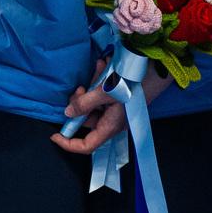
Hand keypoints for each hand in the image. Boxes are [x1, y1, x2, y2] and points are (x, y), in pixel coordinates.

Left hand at [51, 56, 171, 154]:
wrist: (157, 69)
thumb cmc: (132, 83)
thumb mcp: (105, 92)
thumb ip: (84, 103)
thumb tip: (67, 113)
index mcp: (110, 126)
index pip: (86, 145)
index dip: (69, 144)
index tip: (54, 135)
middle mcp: (112, 122)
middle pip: (87, 120)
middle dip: (80, 103)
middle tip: (81, 87)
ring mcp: (115, 110)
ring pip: (93, 104)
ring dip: (91, 87)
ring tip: (98, 69)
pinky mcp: (118, 98)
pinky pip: (102, 95)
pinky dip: (99, 82)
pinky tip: (103, 67)